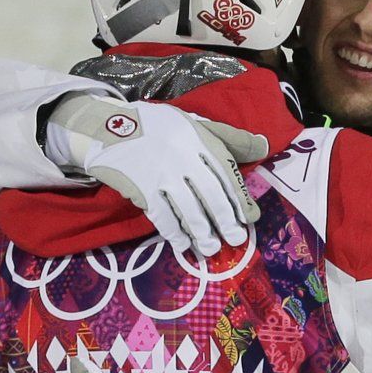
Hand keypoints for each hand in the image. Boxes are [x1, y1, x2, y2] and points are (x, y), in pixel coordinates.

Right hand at [45, 94, 268, 255]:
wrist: (107, 127)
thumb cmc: (158, 128)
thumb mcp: (195, 124)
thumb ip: (229, 137)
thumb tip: (264, 146)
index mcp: (199, 139)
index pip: (226, 172)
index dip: (240, 198)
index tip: (250, 218)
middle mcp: (183, 156)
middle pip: (212, 194)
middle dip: (226, 220)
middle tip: (236, 240)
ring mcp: (161, 174)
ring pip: (189, 209)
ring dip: (203, 232)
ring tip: (211, 248)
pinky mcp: (142, 188)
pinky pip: (162, 216)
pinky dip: (174, 233)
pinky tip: (183, 243)